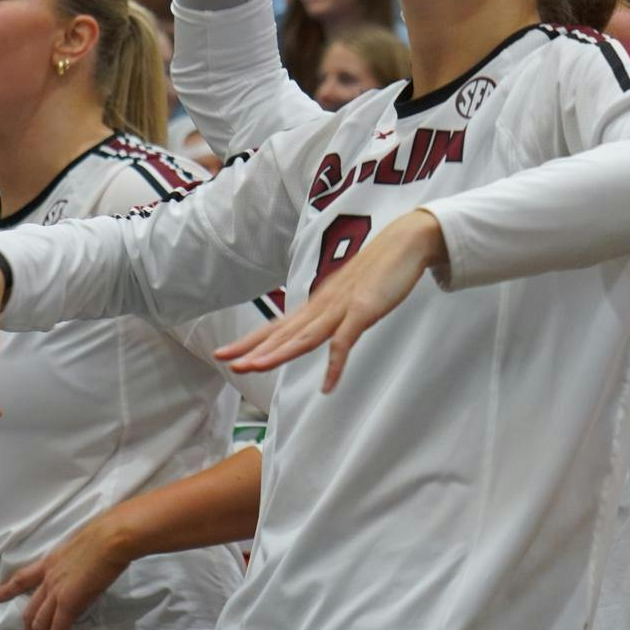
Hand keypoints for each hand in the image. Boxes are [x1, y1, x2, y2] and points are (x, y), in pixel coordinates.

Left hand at [0, 516, 132, 629]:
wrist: (115, 537)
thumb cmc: (108, 533)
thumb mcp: (84, 545)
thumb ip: (78, 561)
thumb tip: (87, 569)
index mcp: (51, 561)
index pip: (23, 578)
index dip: (7, 589)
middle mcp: (49, 578)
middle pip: (28, 613)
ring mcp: (57, 591)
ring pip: (39, 626)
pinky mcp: (69, 602)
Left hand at [216, 209, 446, 393]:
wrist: (405, 242)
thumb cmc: (379, 269)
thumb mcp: (349, 295)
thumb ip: (334, 313)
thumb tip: (321, 328)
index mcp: (318, 304)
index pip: (278, 326)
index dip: (251, 341)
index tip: (224, 354)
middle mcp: (323, 306)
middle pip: (284, 332)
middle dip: (254, 349)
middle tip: (227, 363)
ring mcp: (342, 307)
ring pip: (305, 335)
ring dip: (279, 353)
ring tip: (255, 368)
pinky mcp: (364, 309)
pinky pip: (345, 341)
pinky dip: (335, 364)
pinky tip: (327, 387)